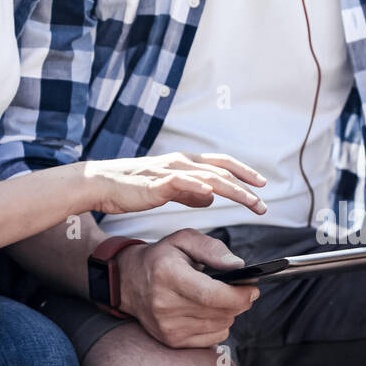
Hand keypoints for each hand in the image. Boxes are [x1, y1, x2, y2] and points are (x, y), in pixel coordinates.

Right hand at [84, 151, 266, 216]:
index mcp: (185, 163)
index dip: (243, 172)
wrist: (103, 184)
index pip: (221, 164)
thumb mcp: (169, 189)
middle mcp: (181, 162)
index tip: (262, 185)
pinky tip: (212, 194)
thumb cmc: (133, 187)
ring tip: (249, 201)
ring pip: (208, 176)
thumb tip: (211, 198)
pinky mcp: (156, 182)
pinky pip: (181, 182)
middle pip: (221, 170)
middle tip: (263, 202)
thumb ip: (190, 193)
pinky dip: (198, 186)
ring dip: (232, 189)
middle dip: (245, 186)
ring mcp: (169, 170)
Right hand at [117, 229, 261, 347]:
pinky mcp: (171, 340)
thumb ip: (212, 249)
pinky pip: (212, 337)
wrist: (129, 281)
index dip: (238, 294)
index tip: (253, 288)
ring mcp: (167, 326)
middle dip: (240, 301)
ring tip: (223, 297)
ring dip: (230, 312)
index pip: (211, 294)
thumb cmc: (161, 257)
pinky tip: (210, 310)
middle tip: (245, 290)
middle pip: (219, 311)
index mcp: (168, 275)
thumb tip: (239, 266)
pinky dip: (219, 324)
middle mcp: (165, 304)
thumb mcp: (184, 239)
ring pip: (220, 325)